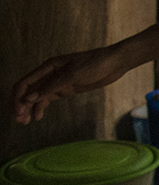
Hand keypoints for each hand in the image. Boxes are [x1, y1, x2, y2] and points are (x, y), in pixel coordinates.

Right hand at [11, 47, 129, 123]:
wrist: (115, 63)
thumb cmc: (95, 63)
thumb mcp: (73, 74)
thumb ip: (51, 86)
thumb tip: (29, 98)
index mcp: (48, 67)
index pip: (25, 83)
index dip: (17, 98)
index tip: (16, 112)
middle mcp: (49, 74)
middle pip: (28, 91)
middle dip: (20, 105)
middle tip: (19, 120)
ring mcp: (58, 82)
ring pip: (37, 96)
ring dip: (29, 108)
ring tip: (25, 122)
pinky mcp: (66, 88)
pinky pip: (48, 98)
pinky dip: (41, 107)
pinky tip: (37, 117)